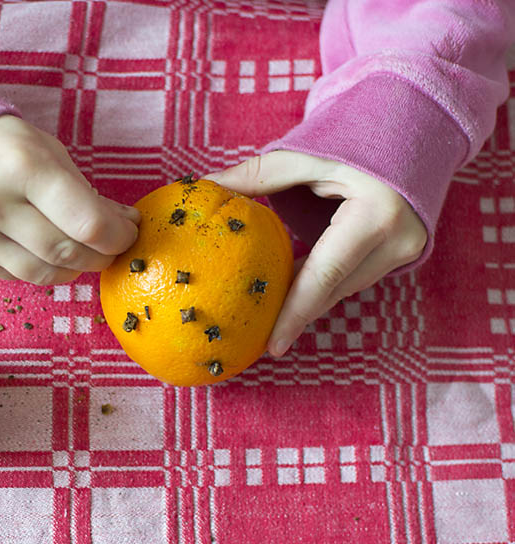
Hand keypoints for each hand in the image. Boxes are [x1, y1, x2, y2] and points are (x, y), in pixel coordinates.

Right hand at [0, 115, 139, 283]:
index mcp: (23, 167)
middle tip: (111, 247)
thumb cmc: (3, 150)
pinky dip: (42, 269)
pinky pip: (19, 278)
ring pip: (45, 275)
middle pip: (68, 253)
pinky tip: (45, 250)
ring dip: (74, 269)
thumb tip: (126, 226)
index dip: (118, 237)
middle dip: (100, 255)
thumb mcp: (49, 154)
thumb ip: (87, 193)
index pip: (88, 223)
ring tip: (82, 251)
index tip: (128, 234)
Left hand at [204, 150, 427, 356]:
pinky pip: (354, 274)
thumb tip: (208, 188)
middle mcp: (398, 240)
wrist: (412, 122)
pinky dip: (325, 281)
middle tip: (261, 338)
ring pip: (345, 286)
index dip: (295, 314)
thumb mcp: (305, 152)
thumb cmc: (357, 130)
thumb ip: (257, 175)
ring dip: (310, 297)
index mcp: (376, 214)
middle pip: (335, 289)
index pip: (325, 275)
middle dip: (297, 313)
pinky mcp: (404, 250)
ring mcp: (407, 248)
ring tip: (272, 315)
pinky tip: (296, 288)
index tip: (272, 346)